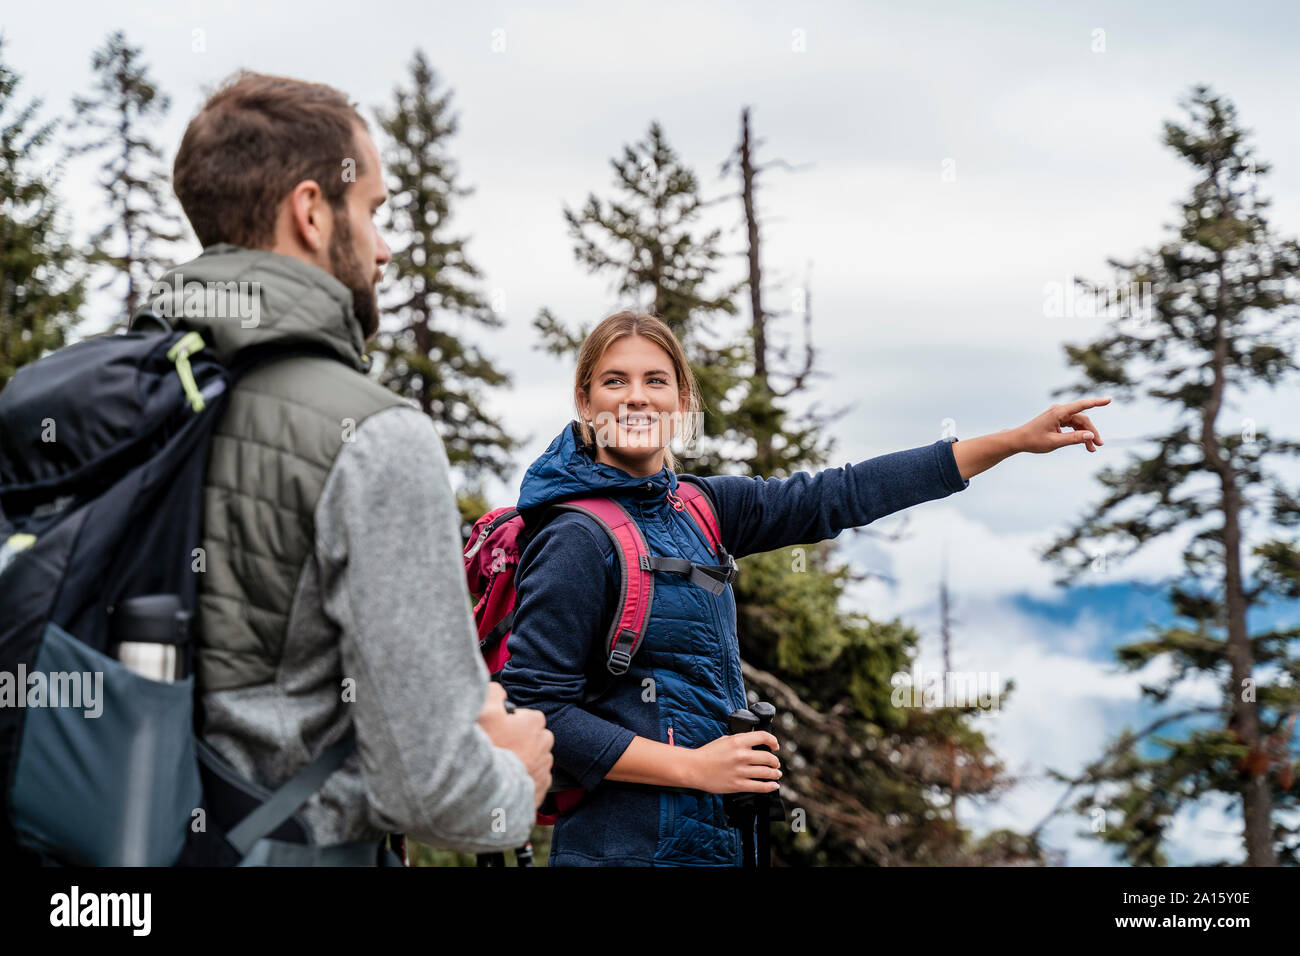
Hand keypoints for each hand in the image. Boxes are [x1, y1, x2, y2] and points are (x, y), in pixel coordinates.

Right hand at [478, 683, 553, 808]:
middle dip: (520, 740)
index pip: (528, 715)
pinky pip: (534, 780)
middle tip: (499, 747)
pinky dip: (524, 779)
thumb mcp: (484, 710)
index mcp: (534, 722)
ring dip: (522, 760)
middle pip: (534, 737)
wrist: (487, 792)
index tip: (498, 729)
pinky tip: (507, 781)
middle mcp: (544, 744)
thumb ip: (493, 692)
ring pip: (535, 758)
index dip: (511, 721)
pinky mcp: (540, 789)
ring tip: (501, 766)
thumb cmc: (487, 748)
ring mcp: (543, 768)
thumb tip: (499, 691)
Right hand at [683, 731, 781, 793]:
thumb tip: (755, 743)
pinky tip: (773, 785)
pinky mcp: (738, 785)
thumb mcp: (725, 740)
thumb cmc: (708, 754)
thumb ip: (740, 740)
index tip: (775, 745)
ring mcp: (740, 771)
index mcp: (738, 742)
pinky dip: (769, 786)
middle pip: (768, 758)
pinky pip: (759, 786)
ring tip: (776, 773)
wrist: (694, 768)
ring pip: (766, 773)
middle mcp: (741, 756)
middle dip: (775, 761)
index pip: (763, 737)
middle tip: (776, 763)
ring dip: (775, 773)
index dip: (773, 740)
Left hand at [1013, 397, 1110, 453]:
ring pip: (1078, 424)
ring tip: (1091, 449)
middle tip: (1098, 446)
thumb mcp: (1055, 442)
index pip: (1082, 405)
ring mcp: (1058, 415)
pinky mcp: (1057, 420)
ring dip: (1085, 435)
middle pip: (1082, 419)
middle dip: (1091, 432)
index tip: (1109, 400)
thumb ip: (1073, 439)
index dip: (1097, 402)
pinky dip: (1078, 434)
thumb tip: (1090, 436)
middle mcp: (1060, 411)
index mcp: (1059, 412)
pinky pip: (1072, 425)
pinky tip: (1083, 444)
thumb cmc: (1034, 440)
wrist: (1018, 440)